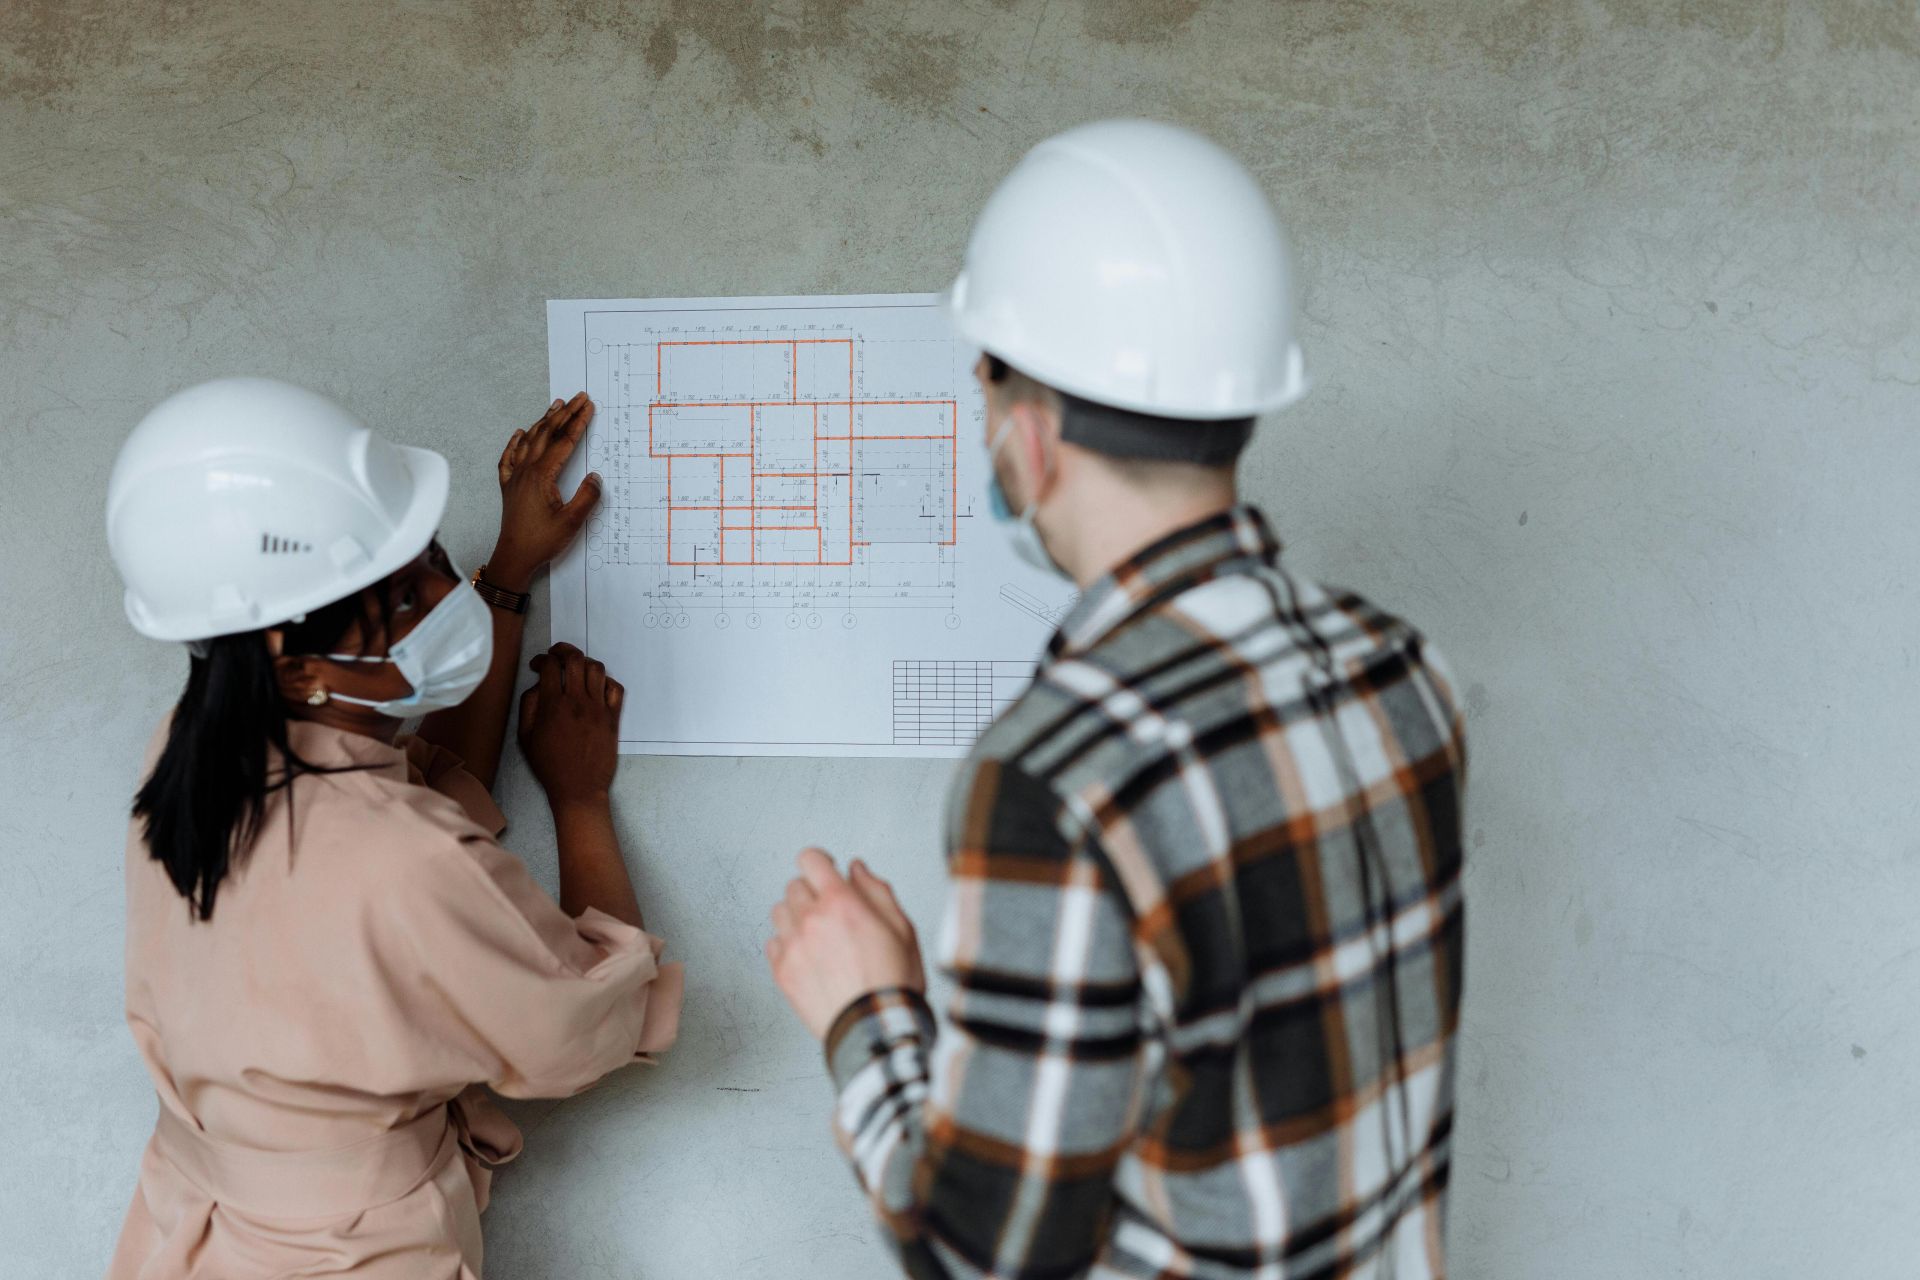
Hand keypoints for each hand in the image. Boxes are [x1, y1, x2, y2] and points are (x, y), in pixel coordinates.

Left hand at [489, 393, 600, 589]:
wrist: (514, 557)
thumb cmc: (541, 541)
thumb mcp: (572, 521)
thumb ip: (586, 497)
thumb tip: (595, 476)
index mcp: (542, 476)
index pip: (564, 442)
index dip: (578, 422)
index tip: (588, 407)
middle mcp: (526, 471)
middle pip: (547, 434)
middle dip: (564, 414)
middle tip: (577, 398)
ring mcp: (515, 477)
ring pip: (529, 441)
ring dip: (543, 421)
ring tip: (556, 406)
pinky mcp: (509, 487)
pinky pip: (509, 457)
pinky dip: (515, 442)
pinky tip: (519, 433)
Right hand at [516, 642, 620, 806]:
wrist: (578, 788)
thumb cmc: (549, 765)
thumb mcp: (526, 737)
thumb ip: (529, 706)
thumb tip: (538, 685)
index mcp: (553, 705)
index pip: (551, 666)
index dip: (542, 659)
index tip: (538, 665)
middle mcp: (578, 702)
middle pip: (575, 659)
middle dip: (563, 650)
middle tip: (556, 654)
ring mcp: (599, 708)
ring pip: (597, 669)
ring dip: (584, 663)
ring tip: (576, 669)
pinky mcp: (613, 717)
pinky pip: (616, 688)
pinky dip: (606, 681)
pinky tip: (596, 686)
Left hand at [766, 849, 924, 1040]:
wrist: (875, 1030)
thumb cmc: (892, 982)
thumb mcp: (901, 927)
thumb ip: (876, 890)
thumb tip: (856, 869)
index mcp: (841, 902)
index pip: (810, 859)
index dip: (819, 860)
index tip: (825, 868)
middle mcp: (811, 920)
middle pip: (794, 885)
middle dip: (812, 891)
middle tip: (829, 909)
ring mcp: (793, 947)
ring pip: (779, 912)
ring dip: (796, 916)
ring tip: (817, 934)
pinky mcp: (782, 972)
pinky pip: (772, 944)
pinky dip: (787, 944)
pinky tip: (808, 956)